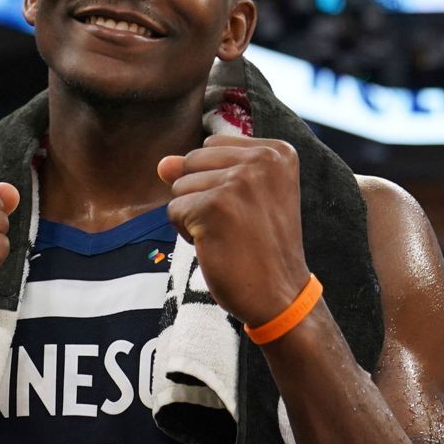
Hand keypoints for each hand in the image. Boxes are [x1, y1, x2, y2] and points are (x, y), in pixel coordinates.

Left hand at [158, 135, 308, 326]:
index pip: (211, 146)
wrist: (280, 296)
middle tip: (236, 225)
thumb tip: (162, 163)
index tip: (248, 209)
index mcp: (277, 152)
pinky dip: (187, 233)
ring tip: (228, 236)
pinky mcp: (215, 206)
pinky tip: (216, 246)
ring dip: (193, 216)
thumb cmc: (261, 248)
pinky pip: (173, 210)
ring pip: (180, 185)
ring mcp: (239, 181)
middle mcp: (263, 159)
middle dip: (201, 196)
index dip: (216, 181)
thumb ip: (203, 170)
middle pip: (192, 161)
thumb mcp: (242, 198)